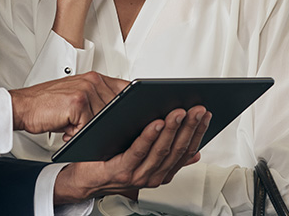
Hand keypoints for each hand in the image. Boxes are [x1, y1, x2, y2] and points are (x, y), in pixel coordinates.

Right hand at [9, 72, 128, 138]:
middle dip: (108, 124)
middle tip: (86, 129)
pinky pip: (89, 126)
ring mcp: (86, 91)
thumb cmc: (46, 104)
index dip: (132, 104)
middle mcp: (92, 81)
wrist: (23, 106)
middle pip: (117, 108)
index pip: (125, 89)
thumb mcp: (76, 97)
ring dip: (89, 130)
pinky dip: (78, 133)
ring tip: (72, 128)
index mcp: (94, 78)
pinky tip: (67, 130)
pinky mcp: (78, 103)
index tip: (137, 114)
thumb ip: (96, 101)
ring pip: (104, 119)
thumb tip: (119, 117)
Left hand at [53, 106, 211, 204]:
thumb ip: (168, 156)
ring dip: (173, 129)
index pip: (186, 151)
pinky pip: (138, 151)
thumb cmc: (111, 164)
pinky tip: (155, 123)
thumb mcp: (145, 161)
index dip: (198, 132)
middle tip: (196, 109)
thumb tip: (194, 153)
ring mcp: (137, 175)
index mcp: (161, 172)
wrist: (84, 179)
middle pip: (177, 149)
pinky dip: (149, 137)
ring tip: (179, 112)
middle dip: (190, 127)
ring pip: (161, 150)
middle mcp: (152, 176)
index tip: (205, 114)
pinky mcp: (121, 171)